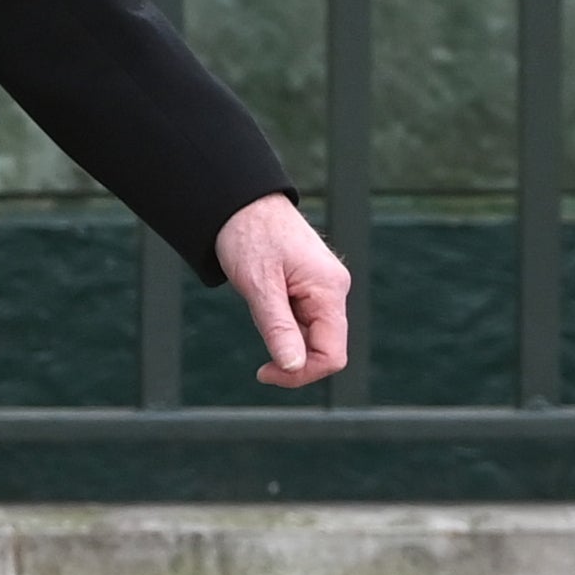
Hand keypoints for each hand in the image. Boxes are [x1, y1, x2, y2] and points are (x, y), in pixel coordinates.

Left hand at [218, 193, 349, 389]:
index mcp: (329, 290)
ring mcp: (324, 289)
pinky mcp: (311, 287)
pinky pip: (305, 321)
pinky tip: (265, 312)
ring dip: (287, 343)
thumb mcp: (258, 284)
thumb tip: (294, 368)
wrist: (240, 202)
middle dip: (295, 362)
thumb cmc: (248, 235)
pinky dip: (286, 329)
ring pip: (314, 336)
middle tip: (260, 368)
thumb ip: (278, 327)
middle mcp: (334, 291)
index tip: (264, 373)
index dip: (302, 373)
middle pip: (326, 348)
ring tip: (258, 318)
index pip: (332, 354)